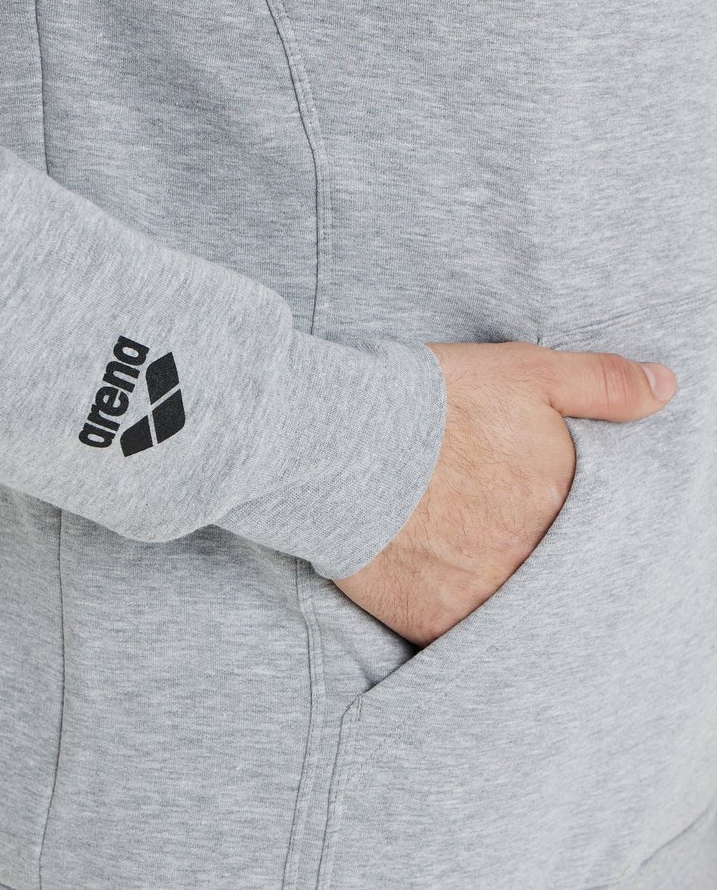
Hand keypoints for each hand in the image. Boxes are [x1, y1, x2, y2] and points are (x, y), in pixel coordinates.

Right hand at [334, 341, 676, 647]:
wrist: (340, 440)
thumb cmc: (432, 401)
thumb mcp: (526, 371)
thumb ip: (603, 383)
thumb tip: (667, 388)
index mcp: (561, 499)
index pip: (600, 532)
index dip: (581, 528)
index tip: (553, 517)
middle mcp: (531, 556)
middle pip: (558, 576)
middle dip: (544, 563)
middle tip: (508, 541)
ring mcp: (484, 596)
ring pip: (515, 612)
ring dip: (506, 595)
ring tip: (476, 565)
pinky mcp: (435, 622)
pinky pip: (464, 636)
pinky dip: (461, 619)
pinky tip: (445, 587)